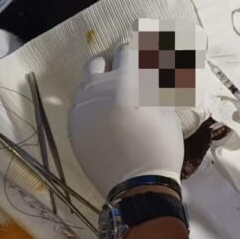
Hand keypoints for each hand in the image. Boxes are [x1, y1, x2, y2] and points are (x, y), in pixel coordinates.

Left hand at [68, 45, 183, 193]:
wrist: (139, 186)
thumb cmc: (160, 147)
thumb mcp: (166, 111)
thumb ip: (157, 83)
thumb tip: (156, 63)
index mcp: (125, 84)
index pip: (128, 52)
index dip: (139, 52)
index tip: (146, 56)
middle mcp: (98, 91)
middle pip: (100, 62)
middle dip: (115, 65)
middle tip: (130, 78)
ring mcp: (81, 109)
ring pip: (85, 82)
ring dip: (100, 82)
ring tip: (115, 97)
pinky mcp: (73, 126)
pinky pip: (78, 104)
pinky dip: (91, 103)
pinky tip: (105, 116)